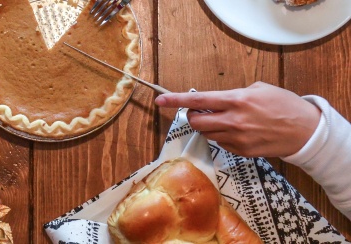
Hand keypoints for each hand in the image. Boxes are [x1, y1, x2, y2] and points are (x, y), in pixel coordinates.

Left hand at [155, 82, 320, 157]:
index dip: (176, 100)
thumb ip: (234, 94)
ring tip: (225, 120)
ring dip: (208, 127)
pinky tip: (237, 131)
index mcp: (236, 100)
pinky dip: (222, 136)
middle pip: (196, 122)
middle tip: (200, 112)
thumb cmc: (284, 105)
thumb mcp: (259, 89)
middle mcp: (233, 120)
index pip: (198, 101)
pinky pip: (220, 143)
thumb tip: (217, 101)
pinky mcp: (241, 151)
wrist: (305, 131)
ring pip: (207, 134)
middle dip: (193, 117)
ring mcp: (236, 138)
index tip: (160, 100)